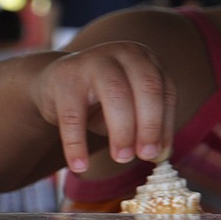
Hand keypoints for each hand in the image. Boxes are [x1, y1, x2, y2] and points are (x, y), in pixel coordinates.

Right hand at [33, 41, 175, 172]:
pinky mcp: (65, 75)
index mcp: (146, 61)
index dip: (165, 125)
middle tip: (145, 156)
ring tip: (122, 158)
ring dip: (122, 131)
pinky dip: (77, 144)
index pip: (165, 92)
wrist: (55, 85)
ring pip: (116, 94)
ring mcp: (94, 59)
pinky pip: (73, 114)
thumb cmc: (102, 101)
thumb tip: (160, 156)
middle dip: (149, 125)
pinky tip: (80, 165)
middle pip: (147, 87)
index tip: (160, 154)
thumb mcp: (131, 110)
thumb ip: (148, 129)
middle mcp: (124, 53)